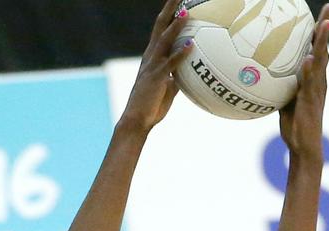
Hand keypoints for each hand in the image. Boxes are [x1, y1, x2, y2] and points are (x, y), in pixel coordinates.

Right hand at [121, 0, 192, 133]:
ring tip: (186, 11)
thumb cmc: (151, 108)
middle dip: (170, 9)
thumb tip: (186, 74)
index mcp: (152, 57)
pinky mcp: (157, 78)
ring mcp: (153, 66)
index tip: (179, 1)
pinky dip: (181, 53)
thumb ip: (175, 78)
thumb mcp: (167, 90)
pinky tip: (191, 44)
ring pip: (165, 40)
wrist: (136, 121)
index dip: (169, 14)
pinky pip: (171, 63)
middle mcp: (151, 56)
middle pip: (161, 26)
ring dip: (176, 25)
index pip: (161, 29)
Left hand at [279, 2, 328, 158]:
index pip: (317, 49)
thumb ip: (281, 85)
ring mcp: (316, 91)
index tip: (322, 13)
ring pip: (320, 61)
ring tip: (325, 24)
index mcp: (314, 79)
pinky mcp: (311, 102)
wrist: (304, 148)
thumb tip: (263, 74)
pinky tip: (308, 59)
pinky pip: (310, 83)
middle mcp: (319, 81)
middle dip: (326, 28)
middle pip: (323, 49)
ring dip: (322, 42)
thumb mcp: (286, 100)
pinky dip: (310, 70)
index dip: (319, 32)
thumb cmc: (295, 126)